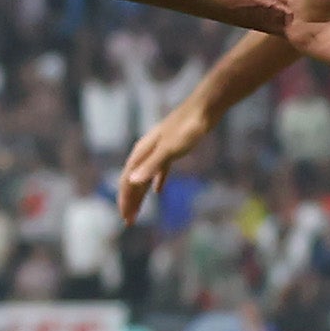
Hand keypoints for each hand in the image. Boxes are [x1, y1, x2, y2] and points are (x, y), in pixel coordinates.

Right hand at [116, 103, 206, 225]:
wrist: (204, 108)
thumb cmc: (188, 128)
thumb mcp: (169, 149)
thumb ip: (152, 166)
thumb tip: (132, 182)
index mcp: (142, 152)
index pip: (127, 180)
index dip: (125, 200)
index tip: (125, 218)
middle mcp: (146, 151)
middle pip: (133, 180)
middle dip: (130, 201)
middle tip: (129, 221)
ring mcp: (158, 150)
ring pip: (145, 176)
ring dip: (140, 194)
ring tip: (138, 210)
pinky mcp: (171, 149)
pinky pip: (159, 170)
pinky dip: (156, 182)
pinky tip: (158, 191)